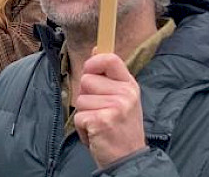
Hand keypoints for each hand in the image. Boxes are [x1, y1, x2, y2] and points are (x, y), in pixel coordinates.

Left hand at [73, 51, 146, 167]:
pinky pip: (78, 116)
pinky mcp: (102, 121)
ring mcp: (115, 107)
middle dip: (86, 97)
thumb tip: (96, 49)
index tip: (90, 70)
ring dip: (85, 114)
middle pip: (86, 80)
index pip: (110, 59)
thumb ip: (109, 76)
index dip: (94, 62)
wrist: (128, 159)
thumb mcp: (122, 99)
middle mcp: (125, 94)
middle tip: (101, 112)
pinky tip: (96, 134)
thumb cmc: (121, 128)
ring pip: (80, 99)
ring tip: (99, 124)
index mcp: (129, 85)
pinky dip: (82, 128)